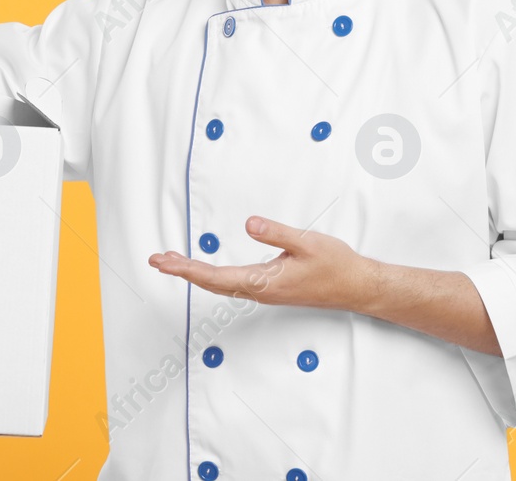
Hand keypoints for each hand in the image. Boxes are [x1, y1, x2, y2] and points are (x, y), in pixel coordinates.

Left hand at [148, 215, 378, 311]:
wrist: (357, 287)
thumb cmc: (336, 265)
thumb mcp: (308, 242)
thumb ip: (277, 233)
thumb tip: (249, 224)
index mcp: (265, 281)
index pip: (217, 276)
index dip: (188, 269)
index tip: (166, 262)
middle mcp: (261, 290)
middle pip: (212, 283)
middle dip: (183, 271)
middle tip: (157, 260)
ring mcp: (265, 292)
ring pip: (222, 285)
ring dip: (196, 274)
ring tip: (174, 262)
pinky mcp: (271, 288)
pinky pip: (234, 284)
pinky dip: (213, 276)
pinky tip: (207, 271)